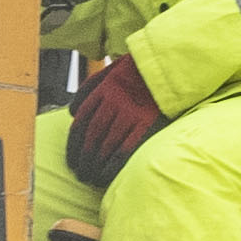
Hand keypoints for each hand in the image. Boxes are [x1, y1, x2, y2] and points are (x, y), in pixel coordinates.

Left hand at [67, 56, 160, 189]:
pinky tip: (106, 176)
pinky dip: (113, 165)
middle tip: (79, 173)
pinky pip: (125, 149)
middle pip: (92, 135)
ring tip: (90, 177)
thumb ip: (89, 88)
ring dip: (95, 164)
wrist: (170, 63)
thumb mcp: (110, 70)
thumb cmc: (138, 70)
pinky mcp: (147, 123)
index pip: (82, 120)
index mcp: (105, 88)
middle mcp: (115, 101)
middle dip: (83, 158)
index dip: (73, 144)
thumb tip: (72, 112)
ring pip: (106, 144)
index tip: (71, 158)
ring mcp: (131, 112)